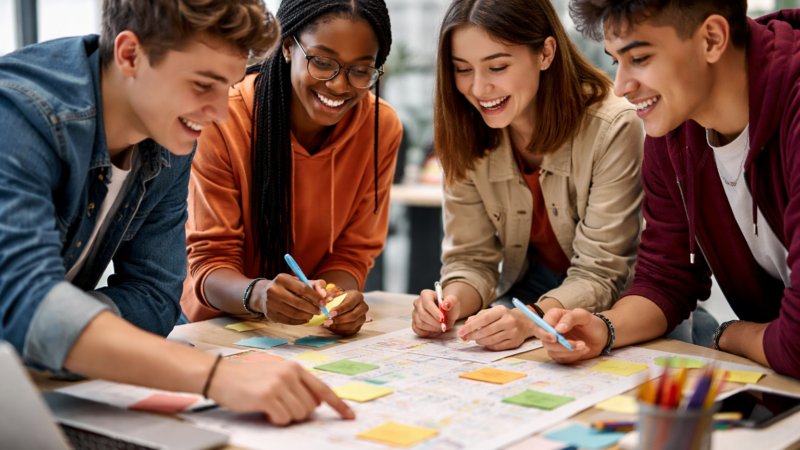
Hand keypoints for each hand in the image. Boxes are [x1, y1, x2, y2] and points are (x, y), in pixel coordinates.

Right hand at [208, 359, 353, 425]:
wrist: (221, 375)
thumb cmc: (249, 379)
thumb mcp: (277, 375)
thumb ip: (298, 386)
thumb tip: (317, 403)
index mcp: (296, 368)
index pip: (323, 389)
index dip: (338, 405)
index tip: (350, 416)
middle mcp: (290, 374)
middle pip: (310, 408)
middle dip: (296, 412)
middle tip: (279, 405)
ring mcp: (279, 384)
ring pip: (298, 414)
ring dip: (285, 416)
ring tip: (270, 405)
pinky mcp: (267, 396)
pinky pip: (283, 419)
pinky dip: (275, 420)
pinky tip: (264, 410)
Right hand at [250, 274, 327, 324]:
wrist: (264, 294)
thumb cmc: (288, 287)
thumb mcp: (300, 281)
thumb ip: (316, 285)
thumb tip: (325, 295)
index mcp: (282, 279)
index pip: (303, 289)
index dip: (315, 297)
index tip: (323, 303)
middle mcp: (274, 290)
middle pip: (299, 303)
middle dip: (313, 308)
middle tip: (319, 311)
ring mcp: (270, 303)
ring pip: (294, 313)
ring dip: (307, 315)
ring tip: (312, 314)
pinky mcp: (270, 315)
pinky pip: (289, 321)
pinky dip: (300, 321)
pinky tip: (305, 318)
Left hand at [323, 290, 367, 335]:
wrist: (346, 304)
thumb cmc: (340, 298)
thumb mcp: (335, 295)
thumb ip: (330, 297)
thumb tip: (327, 302)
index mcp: (357, 297)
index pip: (349, 304)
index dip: (340, 309)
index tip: (330, 313)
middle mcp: (363, 307)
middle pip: (353, 316)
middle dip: (339, 320)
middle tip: (328, 321)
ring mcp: (362, 317)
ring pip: (352, 325)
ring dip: (339, 326)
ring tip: (328, 325)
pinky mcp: (359, 326)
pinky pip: (351, 331)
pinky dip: (340, 330)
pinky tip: (332, 327)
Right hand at [412, 289, 459, 336]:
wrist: (446, 314)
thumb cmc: (448, 307)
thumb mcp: (453, 302)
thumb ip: (451, 301)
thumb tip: (446, 305)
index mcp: (426, 294)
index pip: (427, 302)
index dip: (434, 312)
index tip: (442, 319)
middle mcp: (418, 303)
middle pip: (422, 314)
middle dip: (434, 322)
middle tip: (443, 326)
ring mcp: (414, 313)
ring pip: (419, 323)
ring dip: (431, 328)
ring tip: (440, 327)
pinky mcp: (414, 322)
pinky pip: (417, 330)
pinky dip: (426, 332)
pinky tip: (433, 329)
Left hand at [457, 306, 531, 350]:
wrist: (524, 322)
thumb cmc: (503, 316)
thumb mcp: (492, 312)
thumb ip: (478, 317)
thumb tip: (466, 325)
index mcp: (501, 310)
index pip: (483, 319)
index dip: (470, 326)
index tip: (460, 331)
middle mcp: (508, 321)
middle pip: (486, 331)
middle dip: (473, 335)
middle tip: (465, 337)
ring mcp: (513, 332)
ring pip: (491, 340)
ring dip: (479, 341)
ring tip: (475, 339)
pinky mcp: (515, 342)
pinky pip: (497, 346)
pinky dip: (488, 346)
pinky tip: (485, 343)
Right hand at [531, 308, 608, 362]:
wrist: (601, 336)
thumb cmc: (591, 323)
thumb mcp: (583, 315)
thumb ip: (570, 318)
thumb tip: (558, 329)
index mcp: (553, 317)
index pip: (541, 325)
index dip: (544, 333)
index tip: (555, 337)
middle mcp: (551, 330)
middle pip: (545, 341)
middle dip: (560, 345)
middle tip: (575, 344)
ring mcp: (555, 343)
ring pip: (552, 351)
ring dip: (569, 350)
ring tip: (584, 345)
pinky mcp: (561, 354)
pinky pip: (561, 358)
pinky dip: (573, 356)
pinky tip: (583, 350)